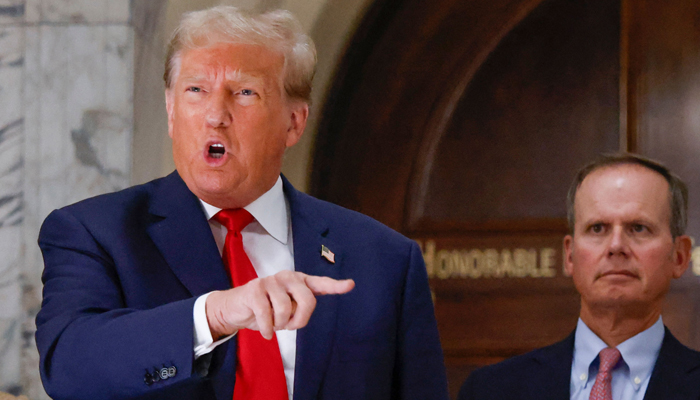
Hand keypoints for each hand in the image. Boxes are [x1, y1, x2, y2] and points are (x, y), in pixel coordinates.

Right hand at [206, 270, 353, 339]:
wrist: (235, 309)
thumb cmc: (265, 310)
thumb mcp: (286, 310)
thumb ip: (299, 308)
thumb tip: (303, 313)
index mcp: (298, 282)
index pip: (320, 283)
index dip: (336, 285)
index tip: (350, 285)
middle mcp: (287, 277)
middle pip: (307, 300)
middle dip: (300, 319)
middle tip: (289, 326)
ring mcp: (270, 281)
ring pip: (286, 309)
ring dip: (279, 324)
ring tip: (273, 323)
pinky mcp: (254, 289)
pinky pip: (267, 315)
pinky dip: (267, 329)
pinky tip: (264, 331)